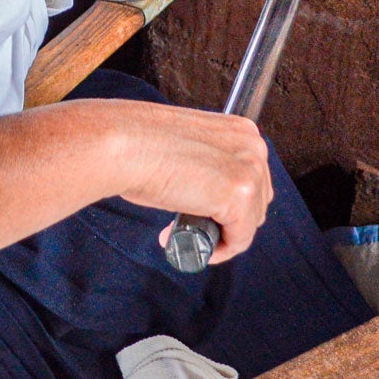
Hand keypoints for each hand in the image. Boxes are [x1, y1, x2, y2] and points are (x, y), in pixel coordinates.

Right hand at [113, 102, 273, 263]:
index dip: (228, 201)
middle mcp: (252, 145)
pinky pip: (239, 239)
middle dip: (228, 219)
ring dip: (220, 234)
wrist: (121, 143)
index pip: (252, 177)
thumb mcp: (186, 146)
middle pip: (257, 201)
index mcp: (240, 129)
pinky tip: (193, 244)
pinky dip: (218, 250)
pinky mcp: (239, 194)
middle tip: (191, 221)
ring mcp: (249, 169)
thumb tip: (209, 191)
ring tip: (185, 229)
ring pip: (250, 222)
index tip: (202, 211)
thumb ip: (208, 163)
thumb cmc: (138, 143)